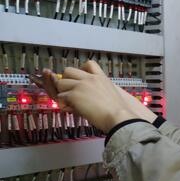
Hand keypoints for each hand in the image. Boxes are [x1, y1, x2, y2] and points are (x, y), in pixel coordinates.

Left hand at [42, 66, 156, 124]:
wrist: (118, 117)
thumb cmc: (117, 111)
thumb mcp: (111, 93)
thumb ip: (97, 89)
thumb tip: (84, 95)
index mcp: (101, 77)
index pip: (88, 64)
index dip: (81, 71)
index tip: (82, 80)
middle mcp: (90, 78)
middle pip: (68, 71)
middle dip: (66, 81)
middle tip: (71, 92)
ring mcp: (81, 86)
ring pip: (60, 83)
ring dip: (63, 93)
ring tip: (71, 102)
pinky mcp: (74, 95)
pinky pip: (60, 97)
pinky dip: (64, 104)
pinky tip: (73, 109)